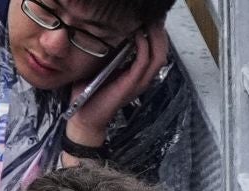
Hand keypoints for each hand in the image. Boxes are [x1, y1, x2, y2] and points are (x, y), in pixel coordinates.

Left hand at [66, 19, 169, 143]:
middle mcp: (143, 77)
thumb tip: (110, 29)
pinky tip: (137, 34)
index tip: (150, 17)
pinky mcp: (131, 84)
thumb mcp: (103, 66)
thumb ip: (111, 50)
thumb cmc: (91, 92)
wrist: (86, 116)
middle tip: (154, 15)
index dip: (157, 32)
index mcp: (139, 73)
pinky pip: (143, 62)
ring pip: (158, 56)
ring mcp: (139, 82)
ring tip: (149, 21)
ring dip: (155, 36)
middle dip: (160, 30)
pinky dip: (142, 46)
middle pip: (162, 50)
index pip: (157, 49)